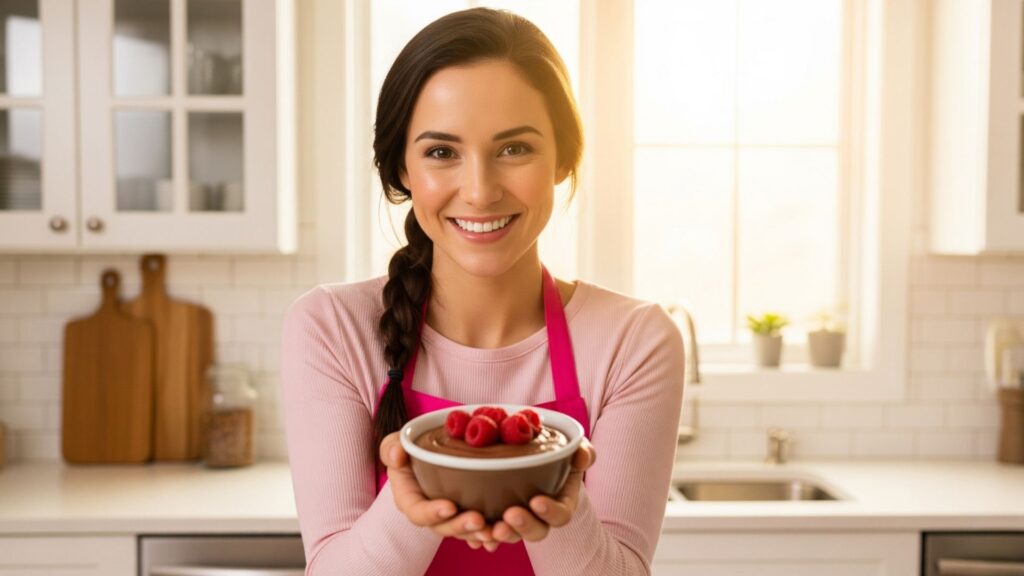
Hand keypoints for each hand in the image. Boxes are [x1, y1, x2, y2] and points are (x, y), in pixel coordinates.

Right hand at [379, 432, 494, 546]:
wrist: (429, 453)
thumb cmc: (408, 450)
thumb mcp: (394, 444)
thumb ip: (391, 448)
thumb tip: (397, 455)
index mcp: (409, 499)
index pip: (418, 512)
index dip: (432, 512)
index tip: (449, 507)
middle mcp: (429, 513)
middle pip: (443, 527)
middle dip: (460, 526)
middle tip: (479, 520)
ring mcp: (448, 516)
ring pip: (462, 531)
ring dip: (477, 533)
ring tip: (493, 531)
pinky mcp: (465, 514)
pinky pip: (476, 530)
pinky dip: (487, 535)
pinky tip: (499, 536)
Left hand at [483, 438, 597, 548]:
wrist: (528, 452)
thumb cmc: (554, 452)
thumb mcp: (572, 448)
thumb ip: (582, 451)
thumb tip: (581, 456)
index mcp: (560, 504)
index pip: (560, 515)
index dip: (550, 512)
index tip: (536, 500)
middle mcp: (539, 517)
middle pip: (536, 532)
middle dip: (523, 526)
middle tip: (509, 515)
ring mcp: (518, 519)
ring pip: (510, 534)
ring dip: (500, 534)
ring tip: (489, 528)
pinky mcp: (496, 517)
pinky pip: (488, 532)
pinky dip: (480, 536)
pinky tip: (473, 532)